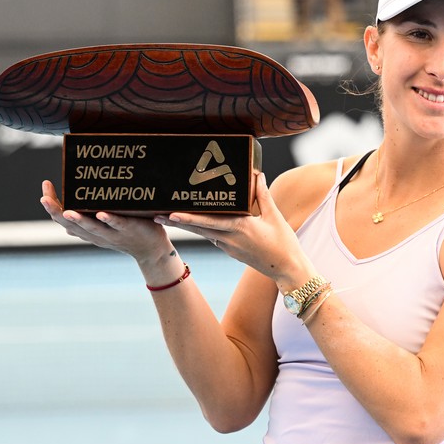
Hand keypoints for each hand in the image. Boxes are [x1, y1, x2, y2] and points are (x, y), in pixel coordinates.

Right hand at [40, 180, 172, 263]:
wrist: (151, 250)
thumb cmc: (126, 234)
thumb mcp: (103, 228)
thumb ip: (87, 222)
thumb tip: (66, 216)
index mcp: (88, 232)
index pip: (63, 220)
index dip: (51, 208)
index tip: (44, 191)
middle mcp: (96, 234)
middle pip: (71, 225)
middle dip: (56, 212)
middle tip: (43, 198)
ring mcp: (112, 233)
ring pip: (92, 228)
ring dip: (79, 220)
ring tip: (67, 211)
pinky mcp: (129, 229)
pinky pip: (117, 225)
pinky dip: (108, 220)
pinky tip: (101, 214)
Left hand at [156, 173, 314, 285]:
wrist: (288, 269)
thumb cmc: (284, 243)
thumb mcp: (274, 216)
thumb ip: (262, 194)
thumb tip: (256, 174)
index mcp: (240, 228)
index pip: (208, 222)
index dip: (189, 218)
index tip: (171, 213)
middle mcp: (229, 239)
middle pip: (198, 229)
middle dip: (176, 222)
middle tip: (156, 215)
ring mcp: (228, 247)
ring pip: (203, 233)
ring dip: (186, 226)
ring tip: (166, 217)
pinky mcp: (231, 250)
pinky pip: (213, 236)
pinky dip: (201, 229)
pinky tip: (194, 223)